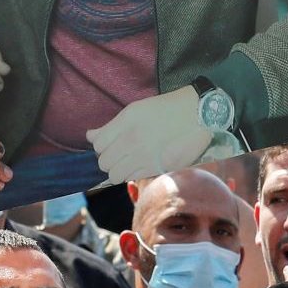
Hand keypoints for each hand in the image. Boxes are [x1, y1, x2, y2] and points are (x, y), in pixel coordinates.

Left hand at [88, 88, 213, 184]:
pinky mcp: (157, 168)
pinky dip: (131, 174)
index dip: (101, 146)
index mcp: (126, 124)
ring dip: (118, 169)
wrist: (197, 114)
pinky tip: (139, 165)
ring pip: (115, 175)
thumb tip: (90, 136)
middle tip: (118, 153)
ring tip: (128, 161)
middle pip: (104, 163)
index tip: (109, 144)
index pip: (98, 146)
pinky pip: (132, 178)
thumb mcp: (134, 110)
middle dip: (108, 159)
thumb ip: (110, 126)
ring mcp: (145, 157)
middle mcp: (133, 142)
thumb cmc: (165, 109)